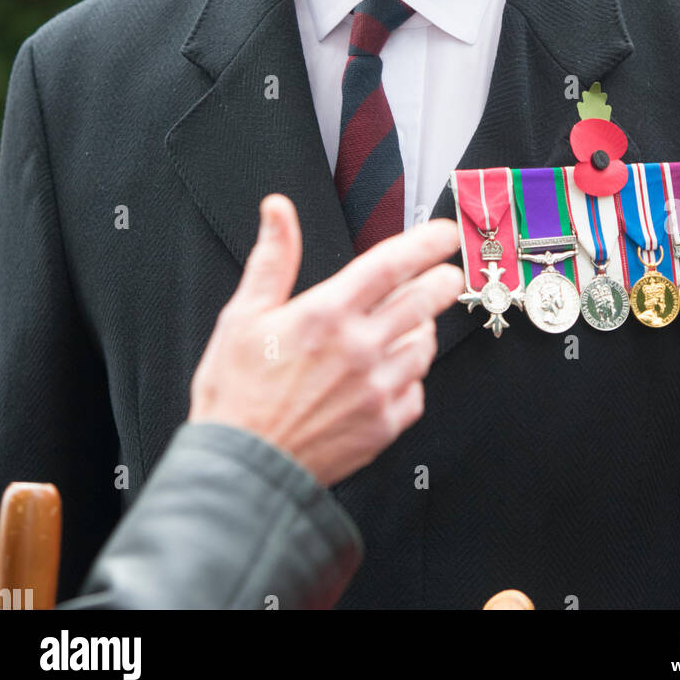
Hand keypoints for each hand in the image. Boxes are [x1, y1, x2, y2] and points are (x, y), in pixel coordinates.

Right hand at [188, 194, 464, 485]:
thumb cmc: (236, 395)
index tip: (443, 233)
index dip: (426, 242)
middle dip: (442, 280)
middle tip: (443, 274)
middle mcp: (359, 349)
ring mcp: (376, 389)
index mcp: (326, 314)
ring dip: (423, 328)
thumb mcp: (242, 316)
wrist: (241, 469)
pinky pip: (416, 391)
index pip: (391, 264)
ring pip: (424, 345)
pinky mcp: (383, 426)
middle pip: (424, 300)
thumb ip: (272, 259)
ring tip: (406, 325)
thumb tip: (278, 210)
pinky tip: (389, 372)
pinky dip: (410, 376)